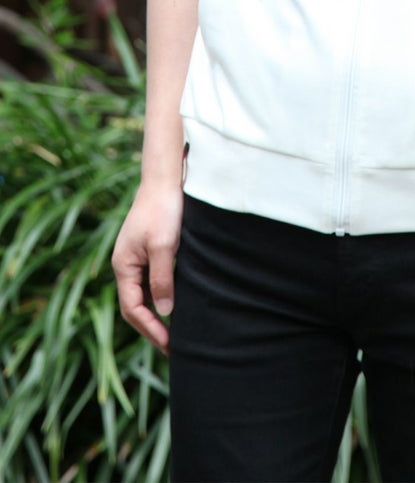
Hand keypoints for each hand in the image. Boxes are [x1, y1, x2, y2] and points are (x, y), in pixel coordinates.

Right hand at [111, 184, 183, 354]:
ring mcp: (136, 258)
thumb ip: (162, 279)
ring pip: (143, 294)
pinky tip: (176, 304)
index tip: (169, 345)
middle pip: (135, 306)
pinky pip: (151, 281)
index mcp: (124, 266)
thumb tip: (164, 312)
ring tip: (176, 332)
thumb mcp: (164, 246)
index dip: (150, 329)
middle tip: (173, 348)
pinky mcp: (148, 251)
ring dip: (157, 314)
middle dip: (152, 328)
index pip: (133, 308)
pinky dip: (161, 297)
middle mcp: (126, 265)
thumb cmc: (163, 209)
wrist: (165, 180)